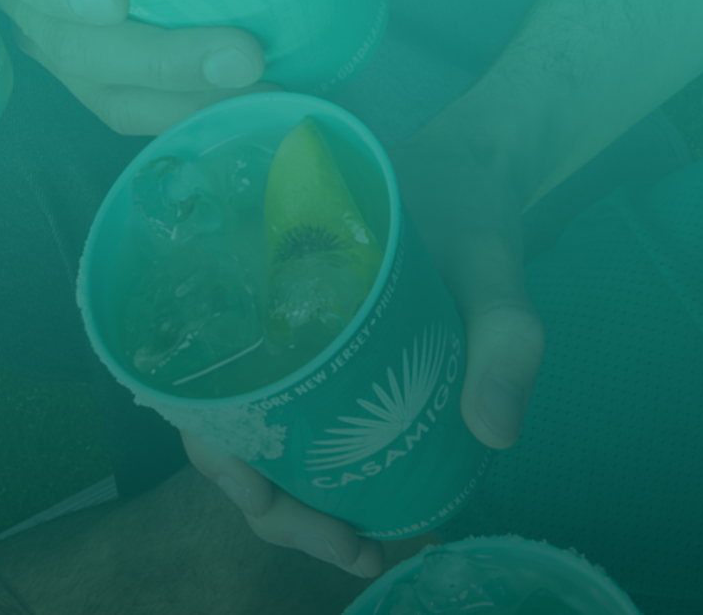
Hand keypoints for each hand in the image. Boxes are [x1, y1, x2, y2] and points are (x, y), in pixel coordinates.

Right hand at [0, 0, 316, 137]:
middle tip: (244, 55)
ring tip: (262, 89)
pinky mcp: (82, 71)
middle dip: (159, 58)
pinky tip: (245, 108)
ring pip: (99, 86)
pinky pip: (122, 106)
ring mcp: (46, 37)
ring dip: (183, 97)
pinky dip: (181, 114)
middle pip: (68, 43)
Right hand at [186, 120, 542, 573]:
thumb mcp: (487, 259)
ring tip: (366, 544)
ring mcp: (278, 336)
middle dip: (275, 506)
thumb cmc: (460, 194)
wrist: (471, 154)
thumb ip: (501, 334)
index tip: (271, 505)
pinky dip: (316, 468)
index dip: (225, 462)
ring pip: (254, 435)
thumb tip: (494, 435)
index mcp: (252, 287)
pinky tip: (365, 498)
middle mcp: (250, 319)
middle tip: (355, 548)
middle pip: (223, 432)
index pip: (200, 394)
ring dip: (295, 498)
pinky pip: (290, 416)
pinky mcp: (312, 346)